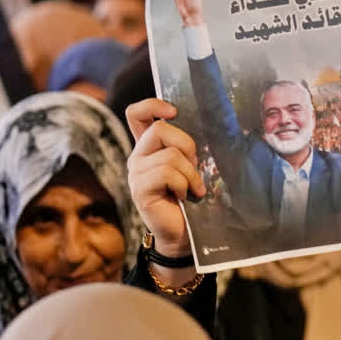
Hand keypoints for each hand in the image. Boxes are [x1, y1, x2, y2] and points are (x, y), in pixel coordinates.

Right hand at [126, 98, 206, 259]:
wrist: (185, 234)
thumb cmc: (192, 199)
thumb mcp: (191, 166)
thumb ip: (187, 147)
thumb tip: (205, 123)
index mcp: (149, 148)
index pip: (136, 114)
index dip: (152, 105)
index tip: (174, 112)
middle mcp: (138, 157)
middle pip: (159, 129)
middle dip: (186, 145)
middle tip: (195, 167)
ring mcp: (136, 174)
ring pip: (169, 155)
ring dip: (190, 173)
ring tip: (193, 189)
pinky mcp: (139, 189)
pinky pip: (166, 173)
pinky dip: (183, 184)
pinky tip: (184, 197)